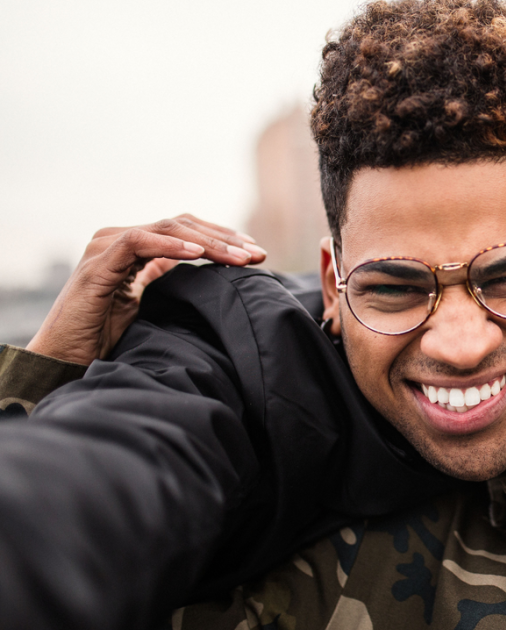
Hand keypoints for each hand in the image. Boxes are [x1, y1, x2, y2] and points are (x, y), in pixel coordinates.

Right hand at [26, 215, 266, 365]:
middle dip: (225, 239)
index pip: (187, 231)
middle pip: (182, 226)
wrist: (65, 359)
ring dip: (208, 242)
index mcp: (135, 247)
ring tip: (239, 257)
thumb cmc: (106, 336)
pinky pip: (136, 243)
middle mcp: (119, 240)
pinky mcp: (96, 266)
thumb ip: (170, 280)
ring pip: (166, 229)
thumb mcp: (149, 304)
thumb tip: (213, 276)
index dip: (224, 237)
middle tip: (258, 254)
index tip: (257, 253)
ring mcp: (105, 248)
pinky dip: (169, 246)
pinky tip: (197, 255)